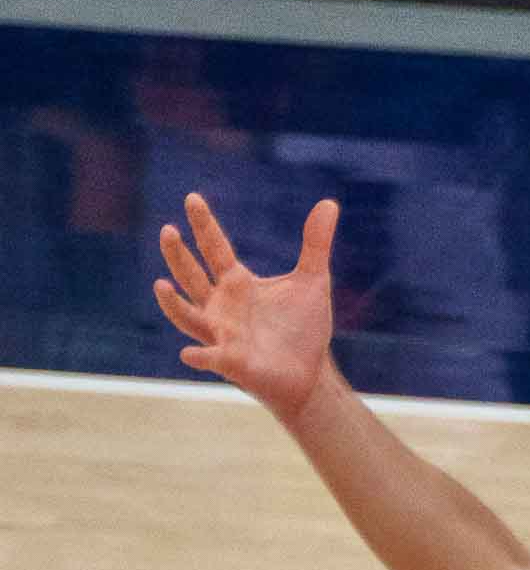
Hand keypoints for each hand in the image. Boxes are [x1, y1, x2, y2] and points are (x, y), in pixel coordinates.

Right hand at [154, 193, 339, 422]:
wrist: (310, 372)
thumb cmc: (302, 327)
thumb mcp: (313, 279)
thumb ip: (316, 243)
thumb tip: (329, 203)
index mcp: (238, 283)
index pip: (215, 248)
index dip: (204, 225)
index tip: (192, 197)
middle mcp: (222, 306)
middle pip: (192, 277)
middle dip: (178, 256)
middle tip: (168, 230)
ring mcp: (223, 334)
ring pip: (188, 317)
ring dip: (173, 304)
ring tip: (161, 284)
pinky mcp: (233, 362)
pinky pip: (210, 357)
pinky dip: (201, 355)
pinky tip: (189, 353)